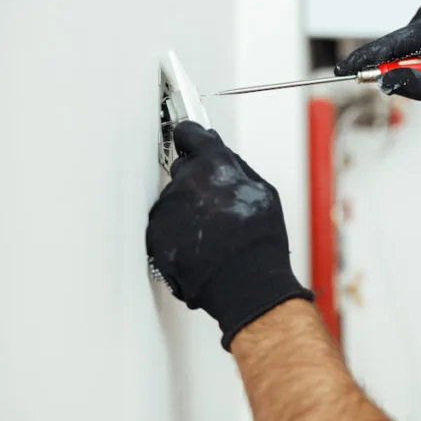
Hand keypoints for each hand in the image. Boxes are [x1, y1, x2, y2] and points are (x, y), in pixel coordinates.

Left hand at [146, 122, 312, 349]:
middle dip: (197, 181)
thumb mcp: (266, 194)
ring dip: (189, 210)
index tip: (191, 139)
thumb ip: (239, 168)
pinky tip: (201, 246)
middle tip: (219, 205)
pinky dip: (179, 232)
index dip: (193, 138)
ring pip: (174, 200)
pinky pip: (165, 225)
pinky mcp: (155, 236)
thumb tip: (223, 153)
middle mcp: (185, 184)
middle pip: (183, 170)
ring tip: (214, 233)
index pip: (190, 135)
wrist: (246, 285)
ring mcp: (167, 211)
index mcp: (214, 167)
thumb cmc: (260, 244)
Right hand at [335, 3, 420, 113]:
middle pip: (392, 48)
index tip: (341, 70)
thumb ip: (419, 87)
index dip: (364, 59)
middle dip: (389, 69)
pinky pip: (408, 52)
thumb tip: (384, 81)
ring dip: (410, 71)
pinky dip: (415, 67)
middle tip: (398, 83)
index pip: (390, 44)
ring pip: (400, 53)